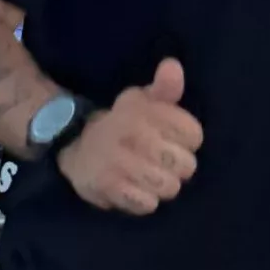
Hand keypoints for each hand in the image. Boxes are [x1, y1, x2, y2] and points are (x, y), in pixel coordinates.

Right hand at [57, 58, 202, 214]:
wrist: (76, 142)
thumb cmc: (124, 122)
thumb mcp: (143, 99)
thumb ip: (165, 87)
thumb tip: (173, 66)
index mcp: (145, 110)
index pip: (193, 135)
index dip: (189, 141)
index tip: (175, 139)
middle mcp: (133, 133)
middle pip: (185, 165)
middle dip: (180, 167)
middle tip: (165, 163)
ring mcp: (119, 162)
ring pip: (168, 187)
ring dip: (164, 186)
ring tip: (153, 178)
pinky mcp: (107, 187)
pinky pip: (146, 204)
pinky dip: (145, 201)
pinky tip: (137, 190)